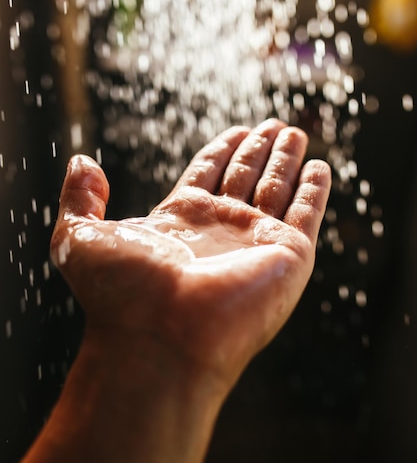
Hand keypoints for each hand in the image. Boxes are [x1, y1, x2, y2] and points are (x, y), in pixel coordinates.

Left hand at [50, 119, 330, 389]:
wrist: (160, 338)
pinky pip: (306, 213)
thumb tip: (81, 162)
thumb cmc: (119, 294)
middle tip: (275, 124)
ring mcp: (255, 242)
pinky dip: (315, 190)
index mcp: (180, 220)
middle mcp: (220, 230)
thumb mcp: (77, 236)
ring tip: (295, 133)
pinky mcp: (287, 255)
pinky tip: (319, 168)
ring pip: (277, 188)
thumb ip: (79, 197)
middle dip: (259, 148)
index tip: (237, 130)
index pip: (207, 173)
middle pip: (244, 176)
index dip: (222, 150)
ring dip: (287, 160)